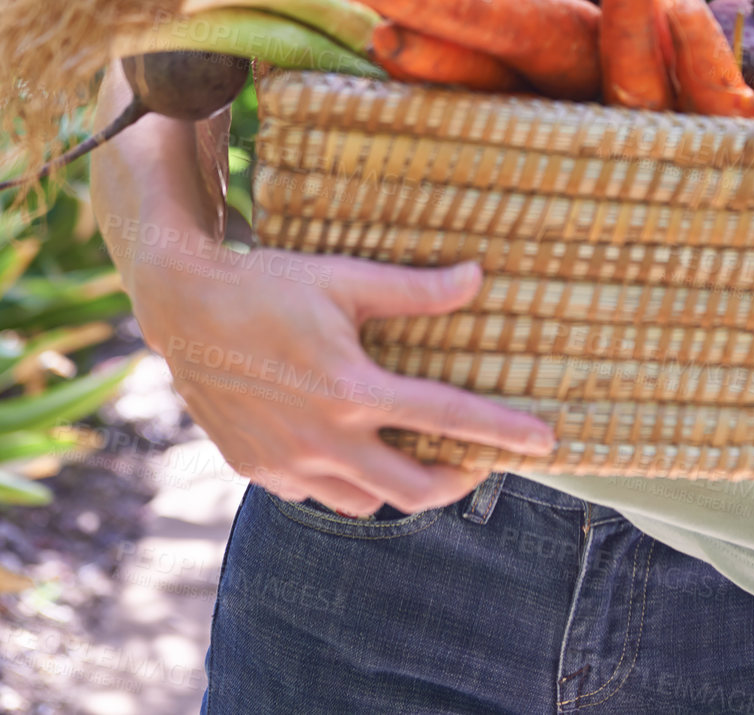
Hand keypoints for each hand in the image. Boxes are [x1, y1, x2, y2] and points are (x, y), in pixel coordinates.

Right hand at [131, 232, 555, 517]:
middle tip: (477, 460)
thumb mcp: (345, 278)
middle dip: (458, 481)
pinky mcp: (257, 469)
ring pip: (365, 502)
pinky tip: (350, 449)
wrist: (183, 308)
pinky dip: (345, 480)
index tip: (545, 441)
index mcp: (354, 391)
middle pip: (415, 490)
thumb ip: (415, 290)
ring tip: (414, 453)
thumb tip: (477, 277)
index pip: (448, 418)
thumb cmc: (269, 284)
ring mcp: (288, 464)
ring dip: (398, 485)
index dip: (503, 431)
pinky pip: (317, 493)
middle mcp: (325, 440)